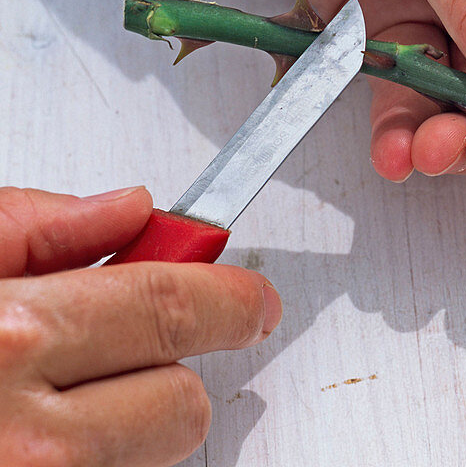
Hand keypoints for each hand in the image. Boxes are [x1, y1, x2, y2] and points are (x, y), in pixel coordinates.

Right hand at [0, 187, 281, 465]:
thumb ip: (35, 230)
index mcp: (15, 339)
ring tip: (56, 393)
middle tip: (137, 342)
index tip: (253, 299)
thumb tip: (129, 212)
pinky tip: (39, 431)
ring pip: (153, 452)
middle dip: (173, 364)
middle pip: (182, 400)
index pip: (174, 307)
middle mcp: (34, 438)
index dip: (230, 298)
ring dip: (126, 420)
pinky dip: (93, 455)